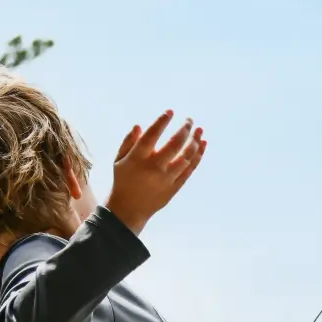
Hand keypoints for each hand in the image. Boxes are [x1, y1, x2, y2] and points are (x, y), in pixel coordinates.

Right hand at [104, 110, 205, 234]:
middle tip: (189, 120)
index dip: (162, 122)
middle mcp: (154, 167)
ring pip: (186, 156)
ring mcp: (166, 178)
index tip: (170, 112)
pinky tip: (202, 144)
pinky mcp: (175, 187)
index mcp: (137, 158)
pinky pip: (190, 169)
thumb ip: (128, 142)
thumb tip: (140, 125)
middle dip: (184, 129)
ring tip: (199, 130)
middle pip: (174, 144)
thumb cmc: (123, 180)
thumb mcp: (119, 160)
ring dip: (195, 141)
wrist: (129, 209)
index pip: (152, 135)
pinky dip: (198, 156)